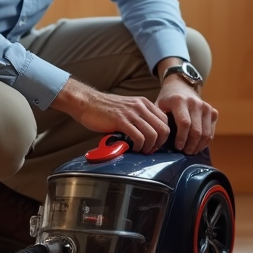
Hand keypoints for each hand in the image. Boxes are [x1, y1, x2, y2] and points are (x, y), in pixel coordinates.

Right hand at [52, 78, 168, 153]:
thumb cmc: (106, 108)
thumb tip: (149, 133)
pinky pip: (138, 137)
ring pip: (153, 134)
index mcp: (144, 102)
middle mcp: (140, 106)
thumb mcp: (128, 107)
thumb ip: (139, 116)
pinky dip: (139, 146)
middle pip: (163, 128)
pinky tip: (133, 148)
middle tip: (151, 149)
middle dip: (159, 143)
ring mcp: (131, 113)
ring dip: (149, 146)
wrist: (87, 103)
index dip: (163, 135)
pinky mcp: (121, 121)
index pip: (165, 120)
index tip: (156, 143)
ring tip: (142, 150)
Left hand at [156, 77, 218, 154]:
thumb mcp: (158, 105)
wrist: (180, 85)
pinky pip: (211, 130)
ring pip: (206, 132)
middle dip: (191, 144)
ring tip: (192, 151)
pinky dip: (206, 140)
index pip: (184, 123)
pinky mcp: (213, 111)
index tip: (178, 147)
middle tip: (185, 153)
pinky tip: (198, 145)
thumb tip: (158, 140)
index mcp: (179, 101)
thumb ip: (158, 120)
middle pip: (196, 130)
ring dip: (199, 145)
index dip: (182, 138)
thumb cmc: (167, 99)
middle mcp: (195, 102)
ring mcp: (206, 106)